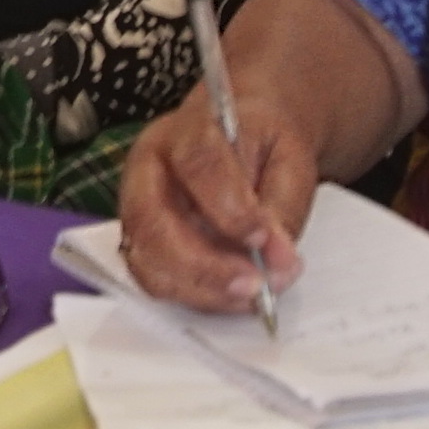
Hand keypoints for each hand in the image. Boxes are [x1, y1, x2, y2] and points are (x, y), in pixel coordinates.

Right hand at [116, 88, 322, 314]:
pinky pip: (158, 281)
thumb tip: (277, 258)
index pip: (196, 164)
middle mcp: (148, 169)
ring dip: (202, 289)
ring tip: (252, 295)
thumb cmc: (263, 143)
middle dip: (204, 265)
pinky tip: (235, 296)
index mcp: (185, 130)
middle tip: (255, 285)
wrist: (246, 138)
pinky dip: (199, 297)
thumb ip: (284, 205)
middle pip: (152, 222)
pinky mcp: (144, 244)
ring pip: (148, 261)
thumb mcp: (289, 157)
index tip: (263, 237)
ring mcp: (138, 210)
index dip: (228, 206)